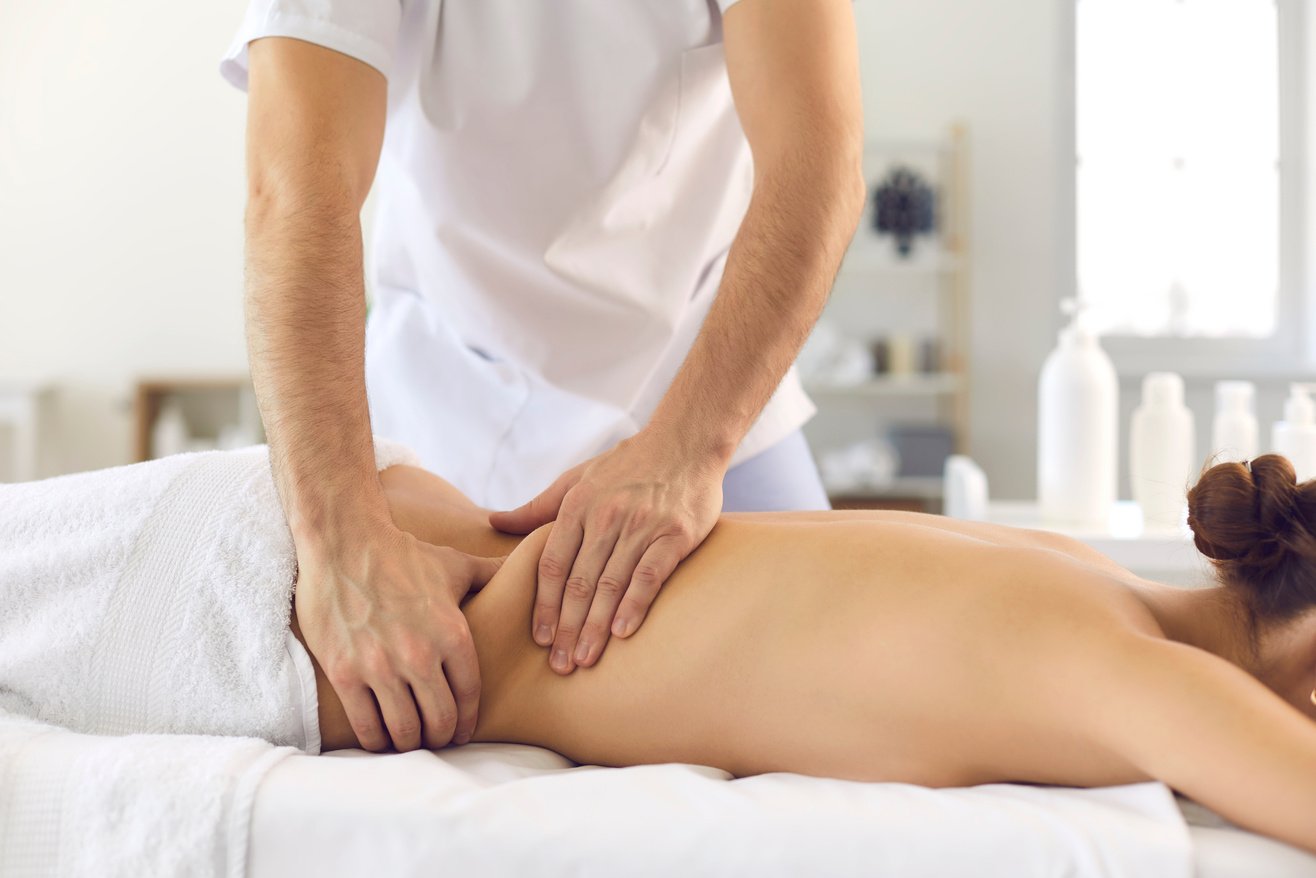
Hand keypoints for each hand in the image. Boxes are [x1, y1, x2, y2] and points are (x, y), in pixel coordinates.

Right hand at [293, 518, 502, 751]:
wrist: (343, 542)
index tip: (462, 733)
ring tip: (409, 741)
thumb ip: (492, 574)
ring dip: (410, 743)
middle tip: (436, 740)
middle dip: (441, 737)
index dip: (467, 722)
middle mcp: (420, 654)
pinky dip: (376, 741)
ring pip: (404, 729)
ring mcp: (380, 666)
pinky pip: (366, 726)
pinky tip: (380, 738)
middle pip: (440, 720)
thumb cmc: (402, 554)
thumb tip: (529, 563)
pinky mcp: (345, 673)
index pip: (470, 696)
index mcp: (452, 633)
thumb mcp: (455, 564)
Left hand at [488, 429, 723, 673]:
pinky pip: (650, 576)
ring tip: (585, 658)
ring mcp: (641, 526)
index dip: (545, 605)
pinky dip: (635, 605)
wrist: (686, 440)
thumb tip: (493, 521)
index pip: (553, 564)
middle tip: (560, 666)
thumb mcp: (577, 478)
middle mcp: (606, 516)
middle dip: (568, 627)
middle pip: (579, 582)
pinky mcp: (674, 534)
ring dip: (596, 626)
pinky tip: (623, 633)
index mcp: (578, 506)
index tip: (540, 639)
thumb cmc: (628, 463)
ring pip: (611, 584)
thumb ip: (538, 507)